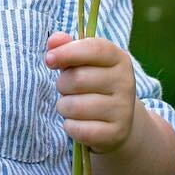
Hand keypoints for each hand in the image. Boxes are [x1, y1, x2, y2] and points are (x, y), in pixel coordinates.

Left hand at [44, 32, 137, 154]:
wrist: (118, 122)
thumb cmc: (92, 85)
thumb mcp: (82, 63)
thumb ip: (66, 47)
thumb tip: (54, 40)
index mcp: (118, 59)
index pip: (94, 49)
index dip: (67, 52)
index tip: (49, 59)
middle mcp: (125, 82)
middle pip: (77, 79)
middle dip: (62, 84)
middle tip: (67, 89)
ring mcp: (123, 109)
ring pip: (74, 106)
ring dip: (64, 107)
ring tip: (73, 105)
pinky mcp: (117, 133)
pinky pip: (79, 129)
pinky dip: (70, 127)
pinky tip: (78, 123)